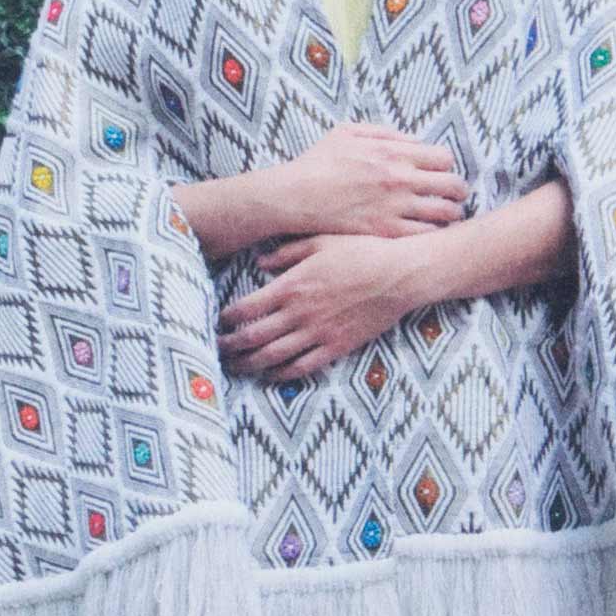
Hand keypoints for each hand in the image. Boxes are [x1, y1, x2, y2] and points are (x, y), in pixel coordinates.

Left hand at [220, 233, 429, 384]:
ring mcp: (317, 333)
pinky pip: (302, 367)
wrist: (400, 274)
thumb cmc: (362, 251)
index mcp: (292, 286)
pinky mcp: (336, 347)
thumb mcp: (321, 241)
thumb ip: (286, 253)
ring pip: (272, 357)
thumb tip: (259, 263)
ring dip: (248, 364)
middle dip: (229, 346)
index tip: (218, 320)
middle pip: (252, 337)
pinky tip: (270, 374)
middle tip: (215, 348)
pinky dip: (281, 374)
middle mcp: (299, 313)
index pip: (246, 308)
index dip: (226, 318)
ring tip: (234, 366)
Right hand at [261, 122, 467, 242]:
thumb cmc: (317, 162)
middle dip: (458, 191)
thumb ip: (385, 132)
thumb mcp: (347, 131)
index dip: (446, 166)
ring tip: (445, 217)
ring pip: (445, 212)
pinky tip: (425, 234)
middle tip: (453, 196)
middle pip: (453, 185)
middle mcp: (400, 178)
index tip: (440, 173)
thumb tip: (413, 140)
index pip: (444, 157)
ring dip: (449, 214)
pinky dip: (432, 234)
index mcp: (393, 151)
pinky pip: (424, 235)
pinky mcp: (384, 231)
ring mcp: (394, 206)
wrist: (293, 196)